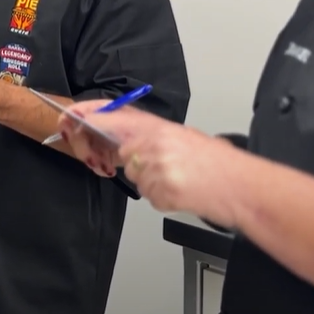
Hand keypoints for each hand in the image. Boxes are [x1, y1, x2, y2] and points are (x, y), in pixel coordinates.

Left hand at [61, 104, 247, 227]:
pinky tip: (182, 191)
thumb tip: (129, 139)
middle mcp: (154, 144)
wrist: (242, 186)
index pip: (113, 117)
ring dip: (153, 182)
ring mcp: (156, 168)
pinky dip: (162, 197)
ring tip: (181, 179)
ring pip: (137, 178)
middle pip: (124, 155)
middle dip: (137, 163)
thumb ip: (154, 135)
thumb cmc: (219, 163)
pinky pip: (149, 195)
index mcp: (160, 127)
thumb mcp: (185, 137)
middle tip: (162, 167)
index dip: (89, 116)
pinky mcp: (160, 191)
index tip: (71, 116)